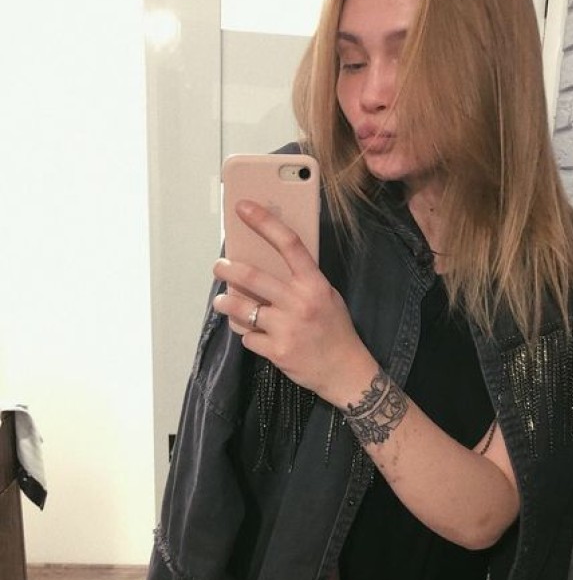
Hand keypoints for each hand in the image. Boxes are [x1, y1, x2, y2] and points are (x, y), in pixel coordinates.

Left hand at [213, 200, 375, 404]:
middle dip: (228, 269)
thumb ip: (302, 282)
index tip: (243, 207)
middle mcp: (300, 302)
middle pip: (253, 277)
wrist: (345, 372)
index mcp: (314, 284)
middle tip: (219, 267)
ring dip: (225, 303)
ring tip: (221, 301)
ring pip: (241, 309)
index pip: (288, 244)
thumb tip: (269, 263)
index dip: (264, 222)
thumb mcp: (327, 297)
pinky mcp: (277, 351)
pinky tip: (254, 335)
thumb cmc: (335, 330)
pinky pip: (248, 337)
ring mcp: (287, 328)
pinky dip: (247, 335)